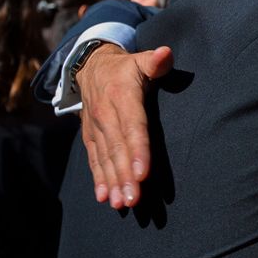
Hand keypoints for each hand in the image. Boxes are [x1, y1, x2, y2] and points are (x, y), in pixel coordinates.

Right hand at [76, 43, 173, 208]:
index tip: (144, 172)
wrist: (91, 67)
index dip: (138, 149)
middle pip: (118, 148)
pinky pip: (94, 159)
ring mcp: (97, 127)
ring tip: (122, 203)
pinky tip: (104, 197)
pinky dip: (99, 178)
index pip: (132, 126)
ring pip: (106, 158)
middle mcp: (107, 115)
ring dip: (113, 182)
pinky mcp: (91, 136)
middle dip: (126, 175)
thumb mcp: (140, 59)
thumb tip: (166, 54)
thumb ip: (155, 61)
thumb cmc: (126, 67)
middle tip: (134, 198)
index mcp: (122, 96)